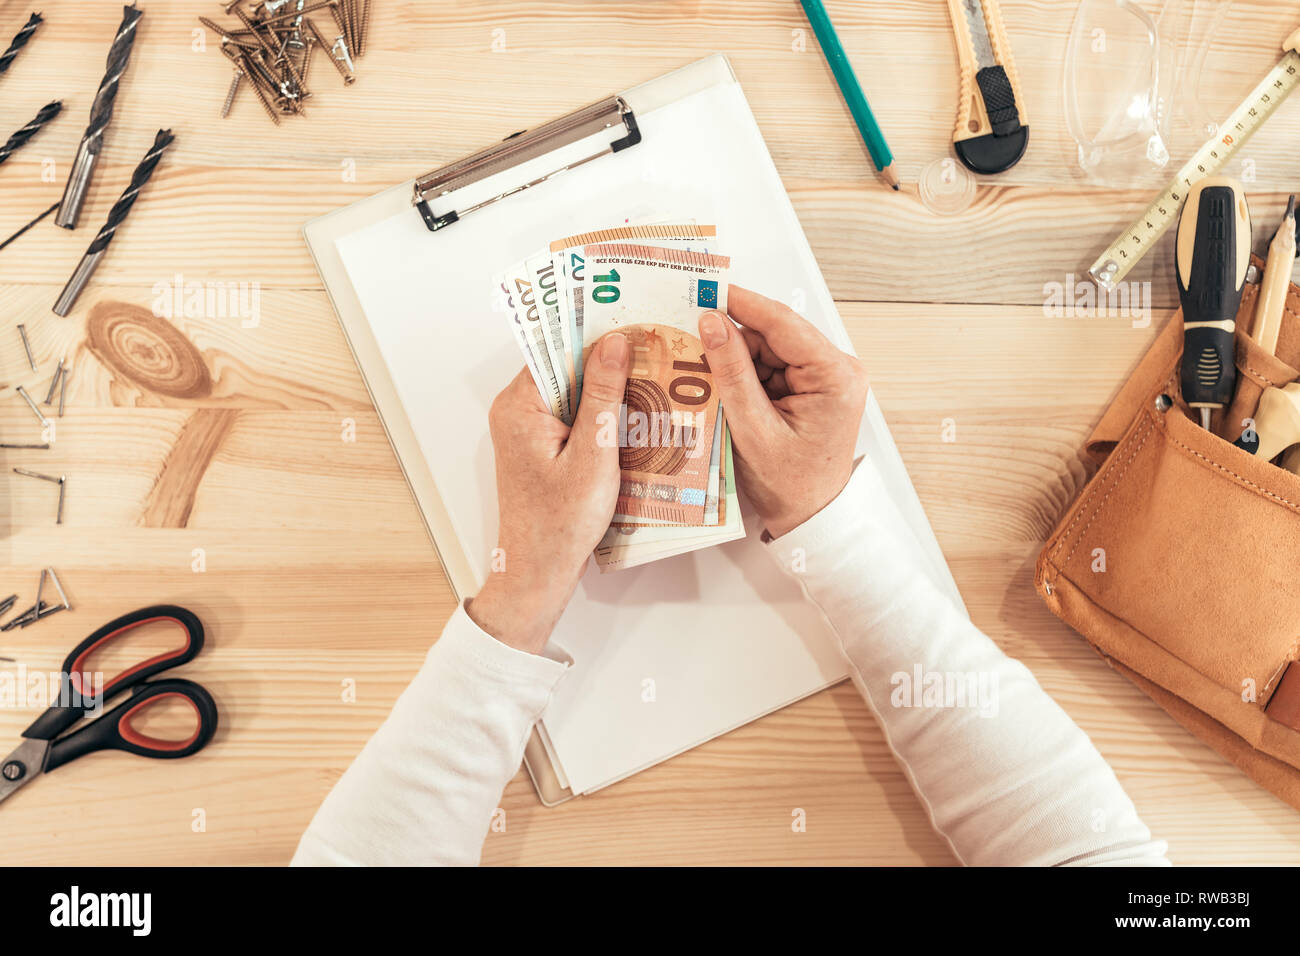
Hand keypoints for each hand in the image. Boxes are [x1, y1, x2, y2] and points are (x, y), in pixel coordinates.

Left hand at [468, 333, 630, 653]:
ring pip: (573, 389)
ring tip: (652, 380)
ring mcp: (528, 427)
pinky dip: (601, 413)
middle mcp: (517, 410)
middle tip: (653, 349)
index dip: (596, 332)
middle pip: (566, 365)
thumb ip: (601, 395)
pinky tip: (633, 418)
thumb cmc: (560, 524)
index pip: (558, 348)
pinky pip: (573, 413)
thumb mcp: (592, 455)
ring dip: (609, 388)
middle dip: (608, 359)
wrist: (538, 571)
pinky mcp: (541, 445)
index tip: (633, 320)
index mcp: (520, 405)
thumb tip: (614, 342)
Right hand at [697, 286, 867, 538]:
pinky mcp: (811, 387)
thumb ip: (731, 373)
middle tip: (686, 335)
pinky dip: (743, 374)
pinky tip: (717, 386)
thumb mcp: (753, 429)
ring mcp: (825, 377)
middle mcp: (837, 369)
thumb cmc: (789, 485)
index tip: (705, 287)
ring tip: (697, 370)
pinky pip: (770, 367)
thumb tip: (710, 322)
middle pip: (773, 334)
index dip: (741, 302)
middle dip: (730, 337)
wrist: (811, 517)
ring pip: (767, 349)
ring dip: (733, 359)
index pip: (783, 323)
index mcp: (835, 376)